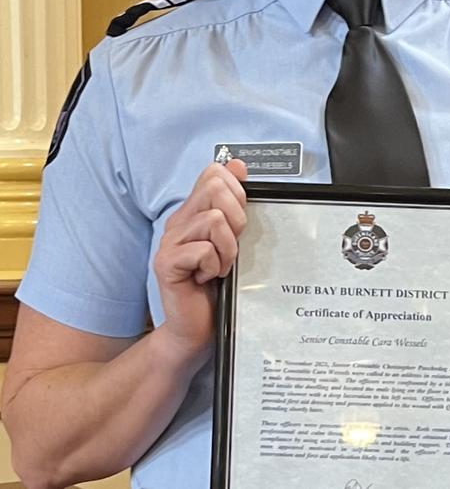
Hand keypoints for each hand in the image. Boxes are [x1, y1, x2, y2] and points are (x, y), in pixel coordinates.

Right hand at [153, 160, 247, 363]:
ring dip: (228, 249)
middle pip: (216, 188)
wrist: (196, 329)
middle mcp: (178, 221)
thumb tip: (239, 165)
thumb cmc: (216, 285)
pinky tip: (207, 279)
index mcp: (193, 212)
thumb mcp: (232, 239)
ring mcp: (169, 241)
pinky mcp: (167, 263)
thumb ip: (233, 203)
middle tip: (229, 248)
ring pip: (214, 219)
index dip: (236, 193)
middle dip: (236, 219)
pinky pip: (204, 249)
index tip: (237, 223)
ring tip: (219, 267)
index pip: (214, 173)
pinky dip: (215, 266)